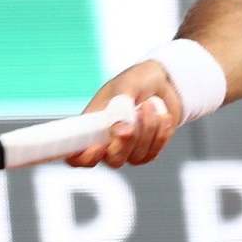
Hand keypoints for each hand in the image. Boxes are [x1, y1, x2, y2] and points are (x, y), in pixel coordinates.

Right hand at [65, 62, 181, 168]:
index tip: (97, 146)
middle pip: (112, 160)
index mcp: (91, 126)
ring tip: (149, 105)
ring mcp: (128, 149)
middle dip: (124, 143)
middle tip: (129, 125)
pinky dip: (160, 133)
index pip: (77, 155)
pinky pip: (153, 152)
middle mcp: (107, 142)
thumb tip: (120, 122)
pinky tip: (162, 116)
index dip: (82, 157)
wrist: (164, 82)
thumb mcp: (127, 84)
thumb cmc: (138, 81)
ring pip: (136, 156)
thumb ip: (122, 102)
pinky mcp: (148, 150)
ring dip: (147, 129)